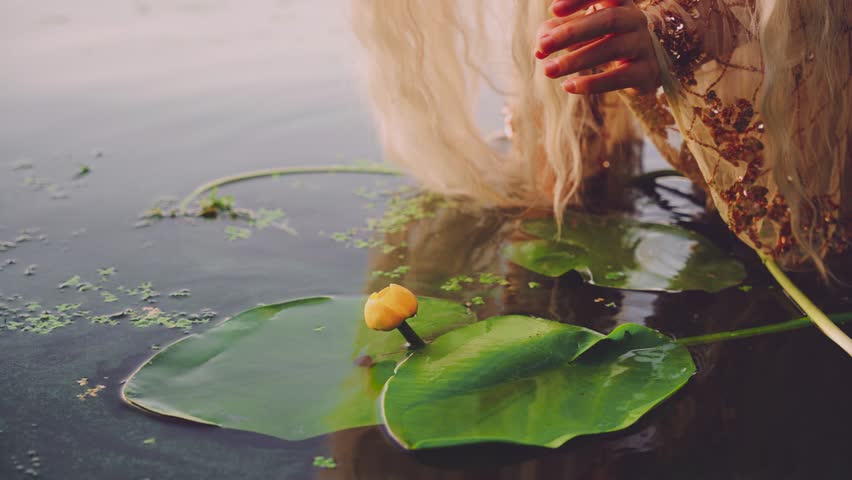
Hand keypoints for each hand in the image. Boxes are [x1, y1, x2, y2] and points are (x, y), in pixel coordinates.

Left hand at [535, 0, 660, 93]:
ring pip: (611, 48)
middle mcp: (635, 19)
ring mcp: (643, 44)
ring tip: (547, 70)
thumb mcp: (579, 31)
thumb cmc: (602, 40)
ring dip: (575, 60)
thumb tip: (539, 49)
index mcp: (618, 2)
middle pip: (607, 20)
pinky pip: (619, 77)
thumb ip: (556, 33)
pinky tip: (567, 86)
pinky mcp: (646, 72)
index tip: (553, 10)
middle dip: (571, 32)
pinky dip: (591, 83)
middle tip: (542, 45)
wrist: (640, 68)